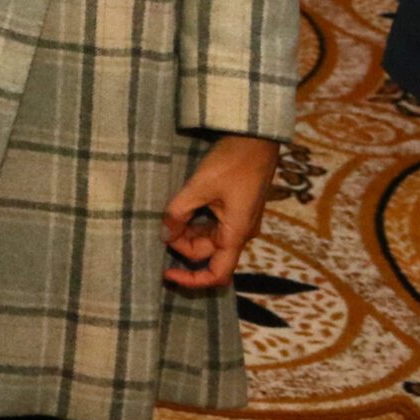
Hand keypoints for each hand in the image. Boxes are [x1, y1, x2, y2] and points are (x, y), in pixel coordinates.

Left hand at [162, 134, 280, 289]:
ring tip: (170, 212)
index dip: (193, 280)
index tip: (167, 274)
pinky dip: (195, 220)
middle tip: (163, 222)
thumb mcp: (199, 187)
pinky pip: (212, 224)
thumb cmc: (232, 163)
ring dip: (187, 230)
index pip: (217, 274)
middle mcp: (240, 233)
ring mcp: (239, 221)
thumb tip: (164, 234)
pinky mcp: (235, 209)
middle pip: (207, 253)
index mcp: (236, 234)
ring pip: (208, 238)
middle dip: (182, 243)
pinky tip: (181, 205)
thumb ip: (179, 212)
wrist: (255, 140)